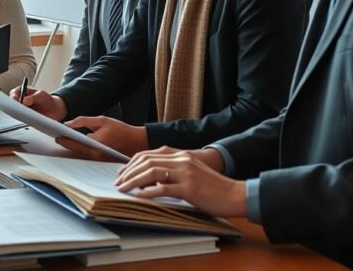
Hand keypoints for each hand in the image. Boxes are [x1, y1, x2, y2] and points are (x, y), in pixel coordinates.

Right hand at [10, 87, 66, 120]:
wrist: (54, 110)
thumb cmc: (47, 100)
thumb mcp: (42, 95)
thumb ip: (34, 97)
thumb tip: (25, 101)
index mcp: (23, 91)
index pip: (14, 93)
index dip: (13, 97)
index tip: (16, 100)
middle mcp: (20, 101)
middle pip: (13, 104)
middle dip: (15, 106)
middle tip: (20, 109)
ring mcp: (22, 110)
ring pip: (17, 112)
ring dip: (20, 114)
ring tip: (27, 115)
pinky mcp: (25, 117)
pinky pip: (22, 119)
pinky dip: (25, 119)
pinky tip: (30, 119)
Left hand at [56, 116, 147, 157]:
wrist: (136, 141)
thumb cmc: (120, 129)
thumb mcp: (102, 120)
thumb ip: (84, 121)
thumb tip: (68, 124)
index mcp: (97, 143)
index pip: (75, 142)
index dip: (64, 139)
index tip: (56, 134)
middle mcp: (97, 155)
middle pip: (75, 150)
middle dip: (65, 143)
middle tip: (56, 137)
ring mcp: (99, 160)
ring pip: (79, 155)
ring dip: (71, 148)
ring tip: (63, 140)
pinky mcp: (100, 162)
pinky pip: (86, 157)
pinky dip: (79, 151)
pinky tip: (75, 145)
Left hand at [114, 147, 245, 217]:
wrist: (234, 194)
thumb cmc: (211, 187)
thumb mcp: (190, 173)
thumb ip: (171, 172)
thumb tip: (148, 180)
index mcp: (180, 155)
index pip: (148, 154)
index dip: (131, 163)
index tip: (122, 173)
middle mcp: (181, 160)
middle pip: (146, 161)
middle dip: (128, 172)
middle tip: (118, 183)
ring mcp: (186, 173)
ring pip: (152, 172)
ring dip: (133, 181)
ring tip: (123, 189)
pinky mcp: (189, 188)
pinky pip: (164, 188)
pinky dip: (148, 192)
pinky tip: (139, 197)